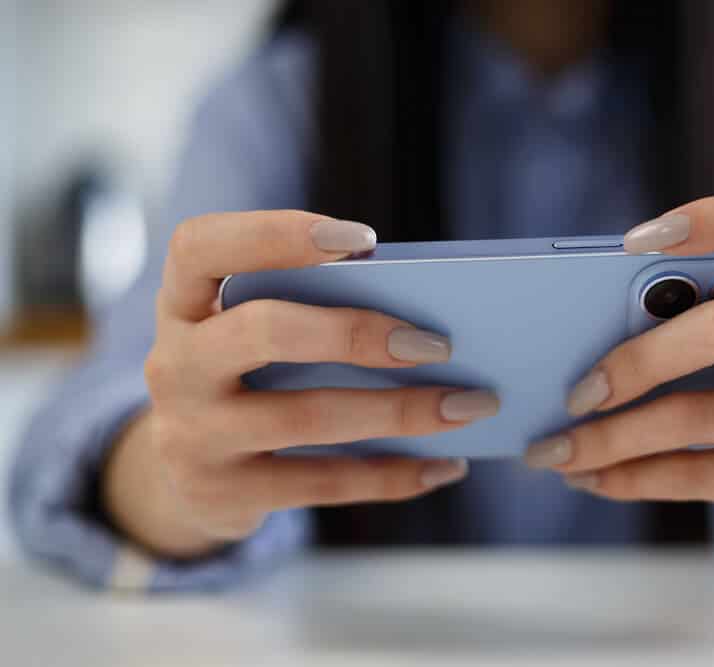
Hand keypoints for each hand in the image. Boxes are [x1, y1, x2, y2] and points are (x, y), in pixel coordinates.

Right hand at [103, 211, 497, 558]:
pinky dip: (393, 474)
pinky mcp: (226, 494)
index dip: (277, 235)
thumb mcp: (249, 335)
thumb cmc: (246, 379)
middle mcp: (173, 365)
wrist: (184, 479)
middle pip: (265, 331)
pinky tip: (444, 465)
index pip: (200, 246)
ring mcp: (193, 435)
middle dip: (358, 333)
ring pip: (307, 417)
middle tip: (436, 344)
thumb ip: (306, 310)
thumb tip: (423, 317)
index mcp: (182, 305)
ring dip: (401, 410)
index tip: (363, 241)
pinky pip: (323, 483)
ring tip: (468, 405)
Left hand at [524, 193, 713, 572]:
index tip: (632, 243)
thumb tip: (573, 333)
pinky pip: (692, 475)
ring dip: (605, 437)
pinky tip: (587, 478)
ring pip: (692, 416)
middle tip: (574, 391)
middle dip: (634, 359)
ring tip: (553, 450)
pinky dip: (625, 477)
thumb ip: (686, 319)